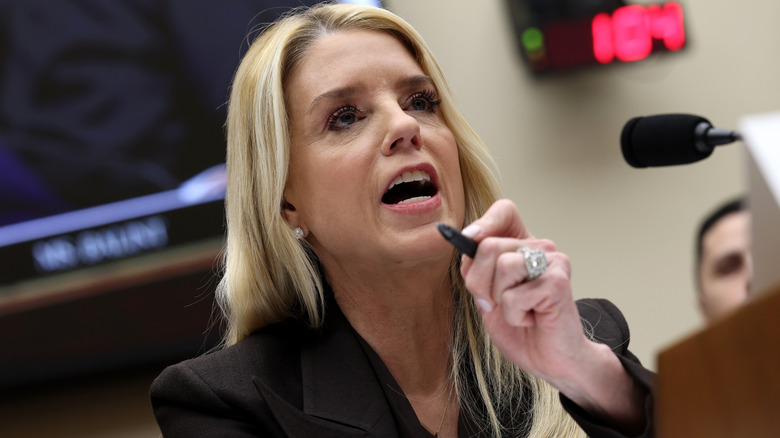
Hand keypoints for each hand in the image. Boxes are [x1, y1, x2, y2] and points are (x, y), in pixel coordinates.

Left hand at [460, 199, 646, 432]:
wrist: (551, 360)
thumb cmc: (520, 327)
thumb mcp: (486, 294)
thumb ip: (476, 268)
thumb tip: (467, 240)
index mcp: (522, 245)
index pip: (504, 211)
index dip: (484, 223)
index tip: (470, 240)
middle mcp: (540, 247)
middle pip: (489, 246)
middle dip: (479, 282)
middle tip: (495, 304)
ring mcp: (553, 261)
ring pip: (502, 267)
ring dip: (499, 300)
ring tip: (518, 310)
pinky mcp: (558, 282)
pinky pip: (514, 295)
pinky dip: (514, 315)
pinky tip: (532, 318)